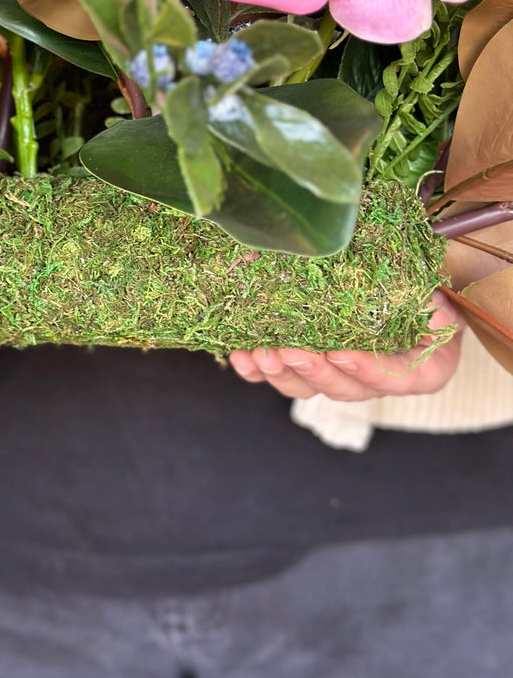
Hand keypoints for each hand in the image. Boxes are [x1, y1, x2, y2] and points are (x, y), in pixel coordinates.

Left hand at [228, 293, 463, 402]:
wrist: (400, 289)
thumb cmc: (422, 293)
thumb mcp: (437, 296)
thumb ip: (435, 305)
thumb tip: (433, 306)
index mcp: (418, 370)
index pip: (395, 377)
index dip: (366, 369)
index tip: (340, 352)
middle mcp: (375, 380)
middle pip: (344, 387)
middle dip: (313, 370)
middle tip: (290, 351)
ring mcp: (338, 376)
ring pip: (308, 387)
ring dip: (281, 373)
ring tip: (261, 352)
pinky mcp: (307, 368)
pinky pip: (281, 377)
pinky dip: (258, 370)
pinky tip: (241, 356)